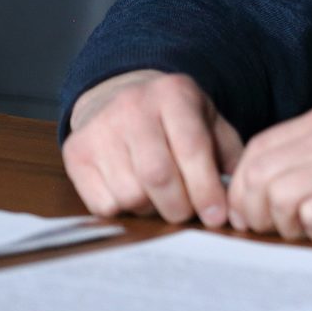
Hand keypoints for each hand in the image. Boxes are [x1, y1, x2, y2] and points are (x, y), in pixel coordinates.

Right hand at [62, 70, 243, 227]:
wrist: (118, 94)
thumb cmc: (173, 117)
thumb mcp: (208, 120)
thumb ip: (227, 154)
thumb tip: (235, 199)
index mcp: (173, 94)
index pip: (192, 149)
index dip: (206, 189)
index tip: (217, 217)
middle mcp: (133, 106)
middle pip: (158, 175)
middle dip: (179, 206)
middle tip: (187, 214)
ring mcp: (100, 128)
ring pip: (130, 193)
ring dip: (150, 208)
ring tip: (159, 197)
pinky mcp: (76, 152)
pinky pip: (102, 203)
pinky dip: (123, 210)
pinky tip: (133, 193)